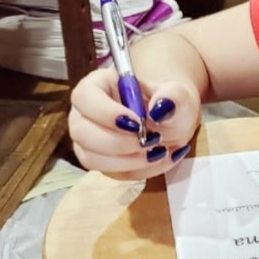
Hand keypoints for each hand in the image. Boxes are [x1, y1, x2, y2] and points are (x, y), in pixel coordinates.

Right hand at [68, 67, 201, 179]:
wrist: (173, 122)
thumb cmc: (168, 102)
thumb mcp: (178, 94)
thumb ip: (173, 95)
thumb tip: (159, 109)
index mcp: (99, 85)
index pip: (84, 96)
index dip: (106, 113)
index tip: (138, 123)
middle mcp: (86, 113)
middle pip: (81, 132)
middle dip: (117, 143)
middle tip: (151, 141)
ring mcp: (89, 140)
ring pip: (91, 158)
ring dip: (128, 161)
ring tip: (159, 152)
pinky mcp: (102, 162)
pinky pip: (111, 173)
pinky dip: (140, 170)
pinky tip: (161, 159)